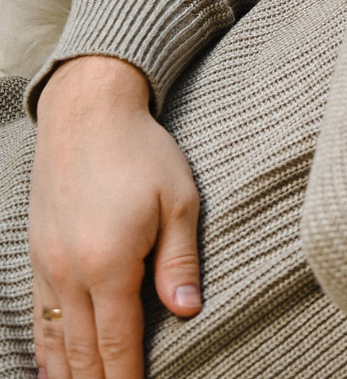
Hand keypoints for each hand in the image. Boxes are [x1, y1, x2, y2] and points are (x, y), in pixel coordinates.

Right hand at [30, 56, 200, 378]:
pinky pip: (38, 318)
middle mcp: (69, 274)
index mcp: (109, 264)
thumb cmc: (143, 153)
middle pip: (81, 352)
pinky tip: (52, 371)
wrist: (87, 115)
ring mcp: (47, 267)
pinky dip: (44, 352)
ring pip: (53, 342)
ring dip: (68, 376)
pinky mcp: (37, 257)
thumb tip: (187, 311)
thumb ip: (180, 260)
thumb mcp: (180, 200)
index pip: (118, 343)